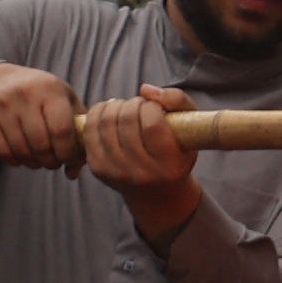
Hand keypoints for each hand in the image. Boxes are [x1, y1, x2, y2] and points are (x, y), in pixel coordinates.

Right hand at [0, 61, 86, 171]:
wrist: (6, 80)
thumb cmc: (45, 97)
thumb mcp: (67, 104)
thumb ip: (78, 135)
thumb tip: (73, 172)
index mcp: (50, 89)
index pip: (61, 131)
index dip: (67, 153)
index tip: (68, 158)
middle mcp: (24, 93)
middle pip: (41, 144)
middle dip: (50, 161)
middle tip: (53, 161)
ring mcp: (2, 103)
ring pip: (21, 150)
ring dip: (33, 163)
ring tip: (39, 159)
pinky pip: (1, 151)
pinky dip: (15, 160)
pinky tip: (22, 156)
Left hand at [79, 81, 198, 233]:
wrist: (157, 193)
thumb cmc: (176, 153)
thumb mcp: (191, 128)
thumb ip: (177, 101)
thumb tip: (145, 89)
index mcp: (169, 165)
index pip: (151, 124)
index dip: (151, 107)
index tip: (155, 108)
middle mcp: (142, 173)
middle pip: (126, 120)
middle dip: (133, 104)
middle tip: (139, 106)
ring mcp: (117, 172)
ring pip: (106, 122)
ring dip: (116, 106)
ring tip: (125, 109)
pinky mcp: (98, 169)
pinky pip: (91, 130)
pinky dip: (98, 114)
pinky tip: (109, 113)